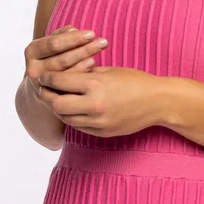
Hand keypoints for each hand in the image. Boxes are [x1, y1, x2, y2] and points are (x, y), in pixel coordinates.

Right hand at [24, 25, 106, 101]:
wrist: (41, 88)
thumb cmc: (51, 59)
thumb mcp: (52, 45)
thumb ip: (61, 36)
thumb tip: (73, 30)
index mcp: (32, 51)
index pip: (54, 44)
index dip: (74, 38)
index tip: (92, 33)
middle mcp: (33, 69)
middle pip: (62, 59)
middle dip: (84, 49)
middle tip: (103, 42)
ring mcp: (41, 86)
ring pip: (66, 74)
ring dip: (85, 62)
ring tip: (100, 53)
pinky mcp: (50, 98)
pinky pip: (69, 87)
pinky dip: (82, 76)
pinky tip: (94, 67)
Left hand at [37, 63, 160, 136]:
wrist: (158, 102)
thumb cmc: (134, 81)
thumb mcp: (109, 70)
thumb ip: (84, 73)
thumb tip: (61, 74)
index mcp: (95, 84)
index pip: (58, 81)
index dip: (47, 78)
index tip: (45, 76)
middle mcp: (94, 105)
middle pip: (55, 104)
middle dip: (47, 96)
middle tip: (45, 90)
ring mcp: (98, 121)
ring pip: (65, 118)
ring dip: (58, 109)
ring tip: (58, 99)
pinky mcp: (102, 132)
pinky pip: (78, 126)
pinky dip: (72, 118)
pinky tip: (74, 109)